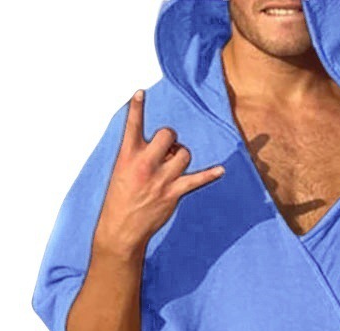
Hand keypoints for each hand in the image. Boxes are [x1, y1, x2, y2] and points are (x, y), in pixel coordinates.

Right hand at [93, 89, 226, 258]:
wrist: (121, 229)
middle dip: (170, 138)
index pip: (132, 125)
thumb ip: (137, 156)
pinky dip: (210, 174)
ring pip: (184, 154)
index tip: (141, 93)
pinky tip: (220, 171)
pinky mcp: (173, 193)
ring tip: (173, 166)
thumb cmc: (119, 200)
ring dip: (182, 156)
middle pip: (168, 135)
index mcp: (127, 156)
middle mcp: (145, 164)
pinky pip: (196, 179)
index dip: (137, 107)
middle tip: (166, 149)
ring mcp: (161, 179)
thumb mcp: (120, 172)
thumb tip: (161, 148)